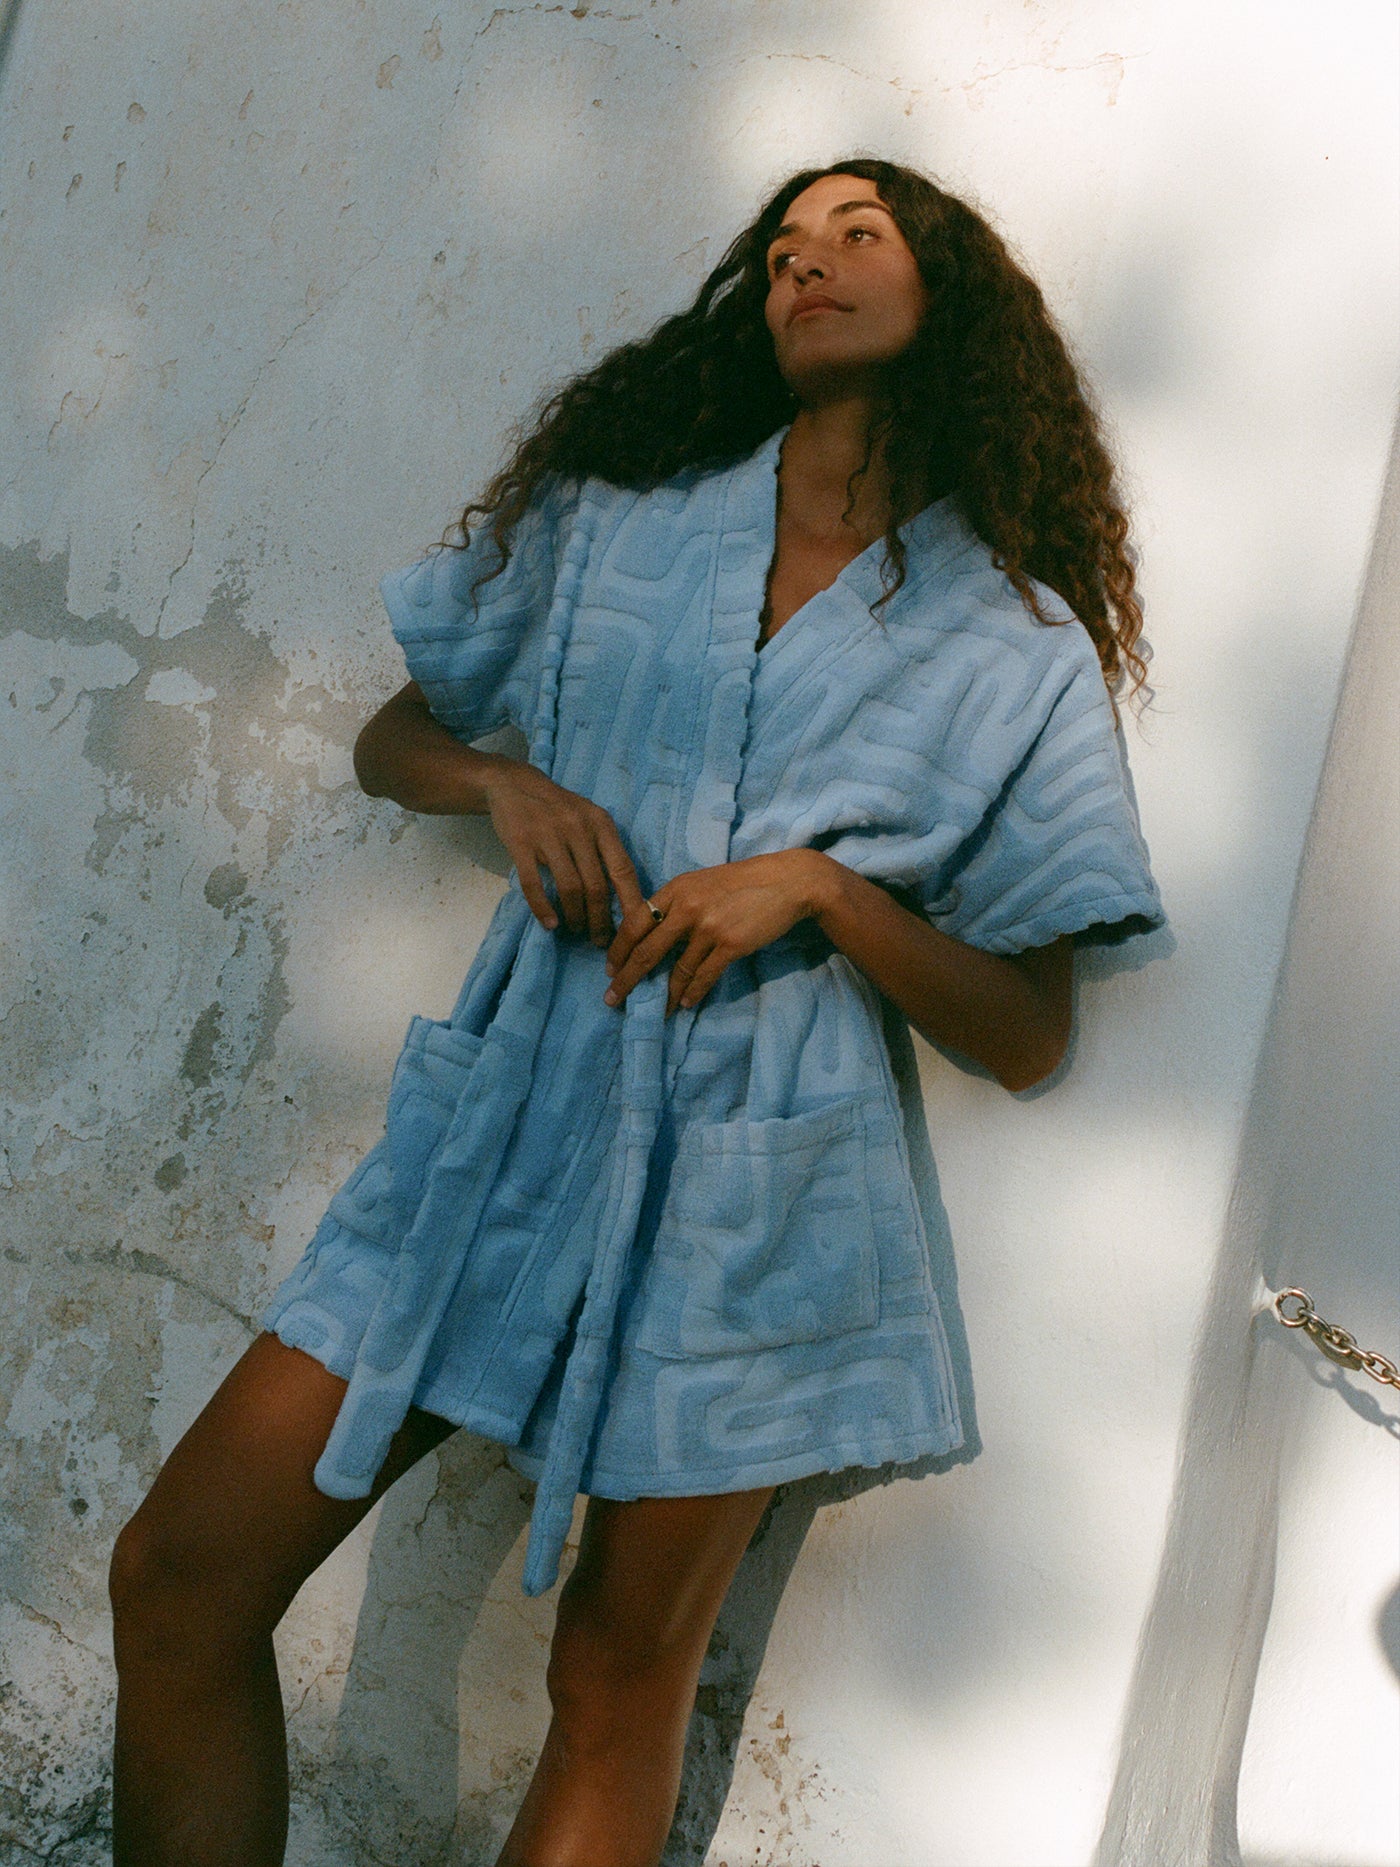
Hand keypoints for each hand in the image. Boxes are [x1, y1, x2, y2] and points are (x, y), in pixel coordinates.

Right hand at [482, 762, 645, 944]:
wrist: (514, 784)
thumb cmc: (559, 808)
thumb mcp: (589, 818)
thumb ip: (604, 849)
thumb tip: (624, 895)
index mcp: (601, 824)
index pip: (623, 869)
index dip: (630, 902)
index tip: (634, 928)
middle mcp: (578, 828)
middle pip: (596, 885)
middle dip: (600, 919)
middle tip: (599, 939)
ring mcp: (548, 835)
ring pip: (569, 888)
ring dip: (575, 916)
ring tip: (576, 929)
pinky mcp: (521, 843)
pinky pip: (534, 884)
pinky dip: (543, 909)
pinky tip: (549, 923)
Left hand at [603, 850, 828, 1015]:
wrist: (786, 882)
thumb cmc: (743, 882)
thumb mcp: (702, 883)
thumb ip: (678, 903)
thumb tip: (653, 932)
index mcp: (675, 889)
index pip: (635, 922)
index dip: (619, 949)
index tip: (611, 968)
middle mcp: (686, 907)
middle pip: (646, 950)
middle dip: (627, 979)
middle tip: (613, 998)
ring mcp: (708, 927)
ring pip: (676, 970)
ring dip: (665, 995)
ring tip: (659, 1010)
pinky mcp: (730, 944)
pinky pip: (703, 976)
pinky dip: (692, 993)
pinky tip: (686, 1003)